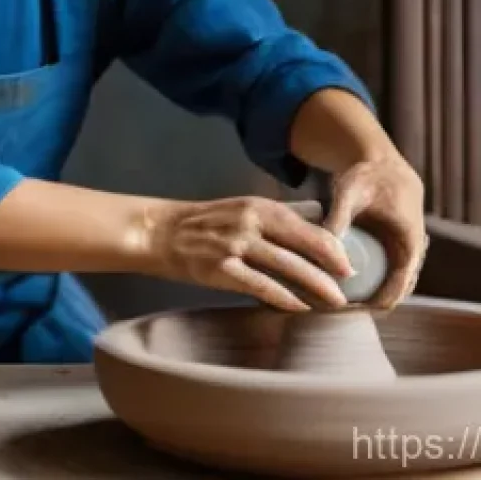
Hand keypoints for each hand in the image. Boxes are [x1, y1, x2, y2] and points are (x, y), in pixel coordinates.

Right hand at [151, 196, 353, 311]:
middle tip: (352, 285)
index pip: (306, 226)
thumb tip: (313, 239)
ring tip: (336, 301)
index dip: (332, 246)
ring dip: (316, 285)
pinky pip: (261, 285)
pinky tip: (300, 307)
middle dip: (332, 267)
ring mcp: (235, 245)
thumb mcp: (241, 210)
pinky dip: (284, 297)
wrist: (161, 232)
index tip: (350, 263)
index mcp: (258, 206)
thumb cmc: (206, 224)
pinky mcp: (222, 269)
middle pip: (302, 245)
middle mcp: (250, 222)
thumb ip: (273, 223)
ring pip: (287, 266)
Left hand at [322, 153, 426, 309]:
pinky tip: (336, 286)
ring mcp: (401, 253)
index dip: (376, 303)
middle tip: (333, 311)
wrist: (382, 165)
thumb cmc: (368, 176)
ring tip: (331, 304)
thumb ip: (339, 215)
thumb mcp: (350, 192)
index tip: (348, 310)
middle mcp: (409, 254)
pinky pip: (380, 275)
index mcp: (409, 244)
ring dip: (365, 296)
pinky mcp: (389, 250)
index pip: (397, 287)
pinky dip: (363, 283)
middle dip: (366, 305)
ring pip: (386, 286)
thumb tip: (323, 242)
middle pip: (392, 293)